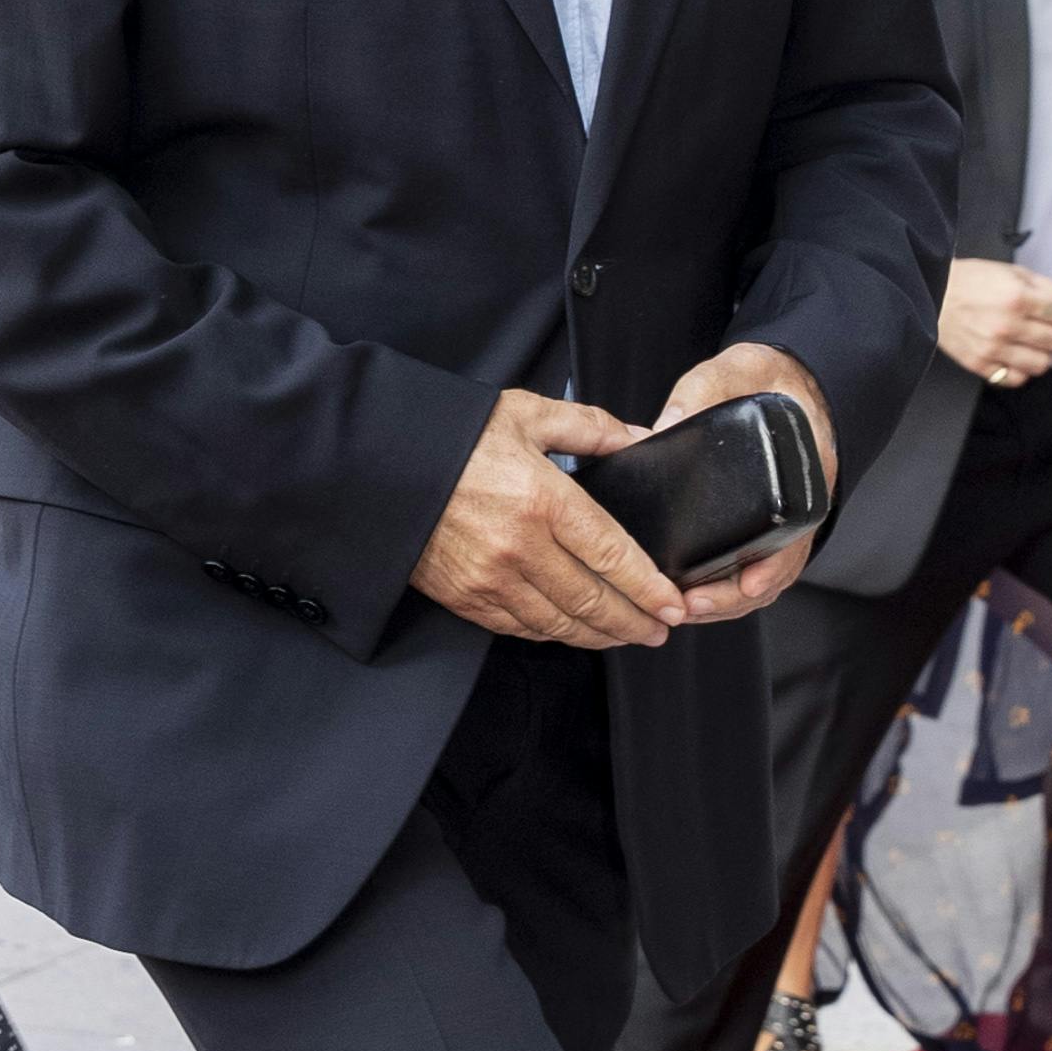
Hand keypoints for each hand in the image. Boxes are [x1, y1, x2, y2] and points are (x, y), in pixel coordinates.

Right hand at [411, 390, 681, 647]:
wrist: (378, 463)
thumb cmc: (450, 436)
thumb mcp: (523, 414)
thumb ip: (587, 427)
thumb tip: (637, 439)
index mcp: (542, 499)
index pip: (613, 555)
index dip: (649, 587)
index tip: (673, 602)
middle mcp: (520, 546)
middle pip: (593, 601)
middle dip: (635, 622)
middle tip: (659, 629)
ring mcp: (491, 578)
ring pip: (561, 624)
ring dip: (600, 636)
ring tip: (625, 635)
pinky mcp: (466, 596)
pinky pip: (522, 628)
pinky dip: (553, 634)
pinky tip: (570, 629)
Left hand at [651, 341, 835, 626]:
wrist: (792, 382)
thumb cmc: (772, 380)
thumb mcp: (743, 368)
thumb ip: (706, 389)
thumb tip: (666, 424)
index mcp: (805, 476)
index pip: (794, 538)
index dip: (769, 569)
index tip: (742, 586)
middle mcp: (799, 508)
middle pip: (774, 573)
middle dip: (731, 598)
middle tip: (688, 606)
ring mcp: (783, 521)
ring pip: (760, 579)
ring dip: (724, 600)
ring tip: (681, 608)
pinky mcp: (762, 525)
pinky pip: (750, 567)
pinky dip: (724, 586)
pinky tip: (690, 592)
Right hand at [939, 259, 1051, 387]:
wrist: (928, 294)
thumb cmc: (969, 280)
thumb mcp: (1008, 271)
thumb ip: (1043, 286)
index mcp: (1016, 298)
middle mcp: (1007, 326)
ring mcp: (994, 349)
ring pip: (1042, 364)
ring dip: (1045, 352)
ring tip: (1037, 341)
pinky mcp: (981, 365)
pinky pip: (1017, 378)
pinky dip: (1023, 369)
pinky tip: (1018, 354)